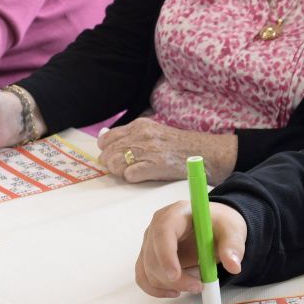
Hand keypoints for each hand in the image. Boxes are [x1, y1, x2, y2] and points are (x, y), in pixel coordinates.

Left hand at [98, 117, 237, 183]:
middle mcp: (140, 135)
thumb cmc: (175, 145)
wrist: (200, 153)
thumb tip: (103, 137)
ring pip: (114, 164)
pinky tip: (142, 176)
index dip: (106, 150)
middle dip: (111, 164)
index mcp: (138, 126)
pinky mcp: (153, 165)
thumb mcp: (151, 131)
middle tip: (123, 168)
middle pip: (107, 153)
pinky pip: (129, 175)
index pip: (106, 139)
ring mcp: (147, 150)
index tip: (113, 156)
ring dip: (120, 172)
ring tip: (133, 172)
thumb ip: (128, 134)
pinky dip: (132, 178)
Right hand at [136, 200, 245, 297]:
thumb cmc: (219, 225)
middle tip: (199, 286)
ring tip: (194, 285)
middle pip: (153, 255)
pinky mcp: (148, 256)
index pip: (163, 231)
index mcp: (177, 213)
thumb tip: (233, 265)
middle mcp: (158, 225)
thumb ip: (233, 246)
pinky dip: (156, 289)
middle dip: (174, 278)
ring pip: (148, 269)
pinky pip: (143, 276)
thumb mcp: (232, 232)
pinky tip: (174, 291)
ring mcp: (150, 241)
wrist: (214, 226)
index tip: (175, 276)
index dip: (165, 254)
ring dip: (168, 285)